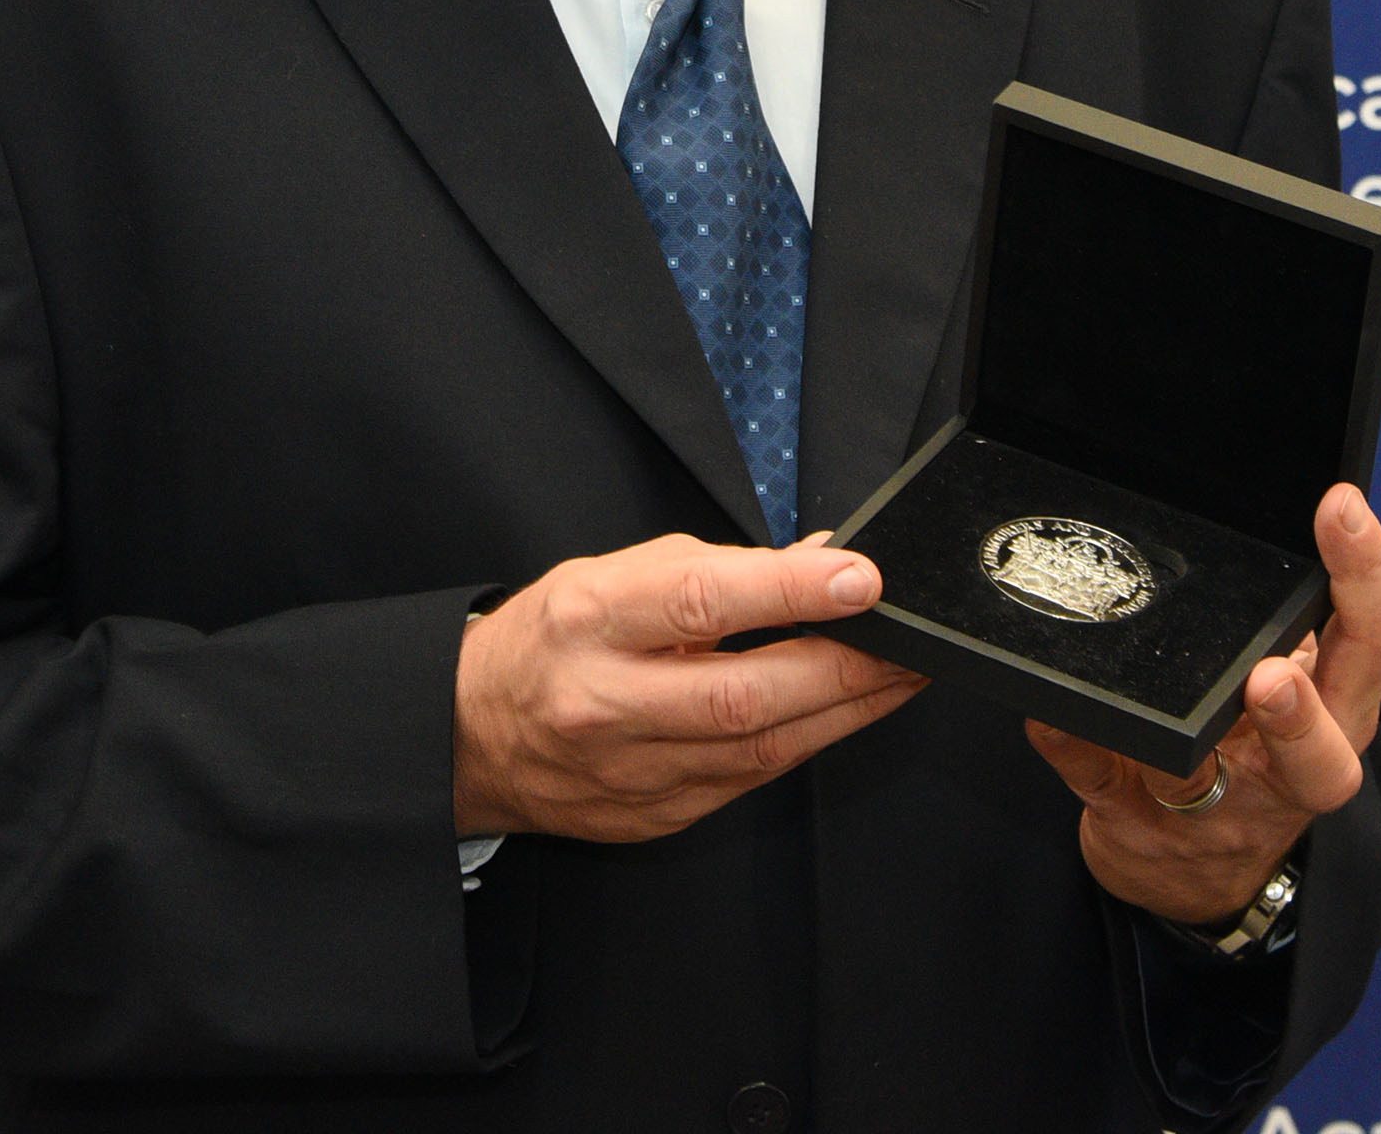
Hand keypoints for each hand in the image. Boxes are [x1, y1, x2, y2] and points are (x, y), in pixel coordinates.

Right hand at [455, 531, 927, 841]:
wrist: (471, 734)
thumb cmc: (551, 640)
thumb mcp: (611, 574)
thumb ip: (717, 569)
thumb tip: (821, 564)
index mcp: (591, 619)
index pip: (702, 600)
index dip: (790, 590)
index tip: (860, 577)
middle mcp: (607, 701)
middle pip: (747, 694)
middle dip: (846, 668)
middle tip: (909, 643)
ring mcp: (631, 771)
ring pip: (762, 748)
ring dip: (847, 711)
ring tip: (899, 676)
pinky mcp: (655, 816)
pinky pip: (748, 781)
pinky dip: (803, 744)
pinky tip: (839, 716)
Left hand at [1024, 482, 1380, 925]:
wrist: (1197, 875)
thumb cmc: (1254, 743)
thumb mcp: (1298, 679)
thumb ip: (1290, 613)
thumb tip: (1271, 503)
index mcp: (1338, 713)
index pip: (1372, 642)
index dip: (1367, 574)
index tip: (1342, 507)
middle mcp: (1288, 771)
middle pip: (1322, 755)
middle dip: (1299, 718)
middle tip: (1273, 676)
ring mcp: (1211, 808)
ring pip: (1204, 782)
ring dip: (1189, 748)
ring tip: (1175, 714)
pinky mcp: (1131, 821)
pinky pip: (1096, 782)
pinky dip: (1075, 745)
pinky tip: (1050, 715)